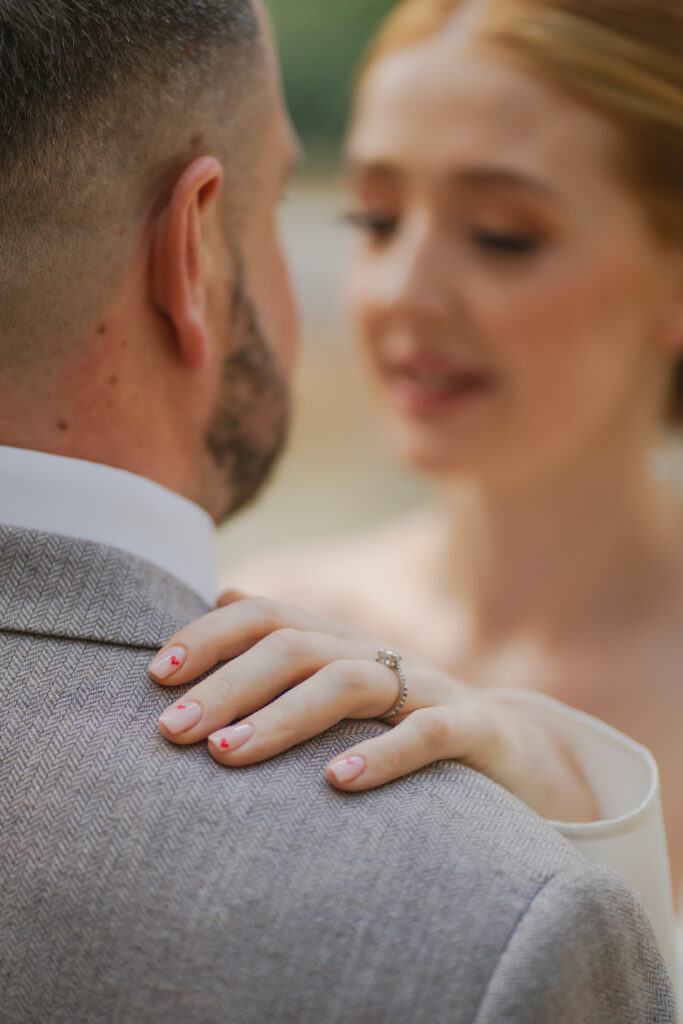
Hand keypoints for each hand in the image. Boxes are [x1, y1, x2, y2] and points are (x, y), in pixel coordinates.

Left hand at [150, 592, 597, 822]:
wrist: (518, 750)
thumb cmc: (406, 720)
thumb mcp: (344, 677)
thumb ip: (286, 640)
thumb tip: (218, 593)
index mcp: (341, 641)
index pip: (268, 615)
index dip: (211, 636)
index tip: (158, 674)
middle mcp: (377, 655)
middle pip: (295, 647)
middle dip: (228, 684)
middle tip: (173, 731)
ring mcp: (427, 688)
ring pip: (349, 682)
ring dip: (282, 717)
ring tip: (227, 754)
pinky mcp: (474, 730)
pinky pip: (428, 733)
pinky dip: (380, 753)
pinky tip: (334, 782)